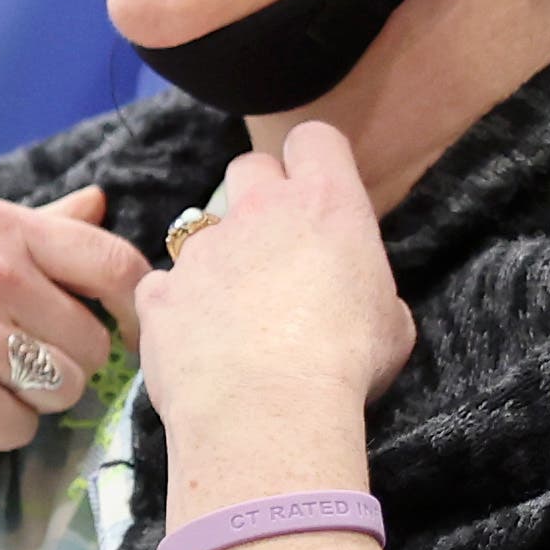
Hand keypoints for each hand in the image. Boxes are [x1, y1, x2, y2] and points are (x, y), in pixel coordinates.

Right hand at [0, 188, 145, 457]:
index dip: (131, 310)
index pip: (114, 265)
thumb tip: (101, 200)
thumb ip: (31, 224)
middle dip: (64, 366)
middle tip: (9, 366)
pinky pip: (16, 431)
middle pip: (92, 344)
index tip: (117, 334)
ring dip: (29, 402)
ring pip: (62, 392)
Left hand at [134, 122, 412, 443]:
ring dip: (216, 261)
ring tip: (232, 317)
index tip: (316, 190)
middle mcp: (258, 211)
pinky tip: (195, 345)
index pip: (315, 138)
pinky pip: (162, 286)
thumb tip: (348, 293)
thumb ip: (363, 285)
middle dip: (258, 196)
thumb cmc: (346, 365)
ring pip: (200, 232)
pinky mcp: (158, 291)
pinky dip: (175, 308)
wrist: (268, 411)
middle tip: (273, 249)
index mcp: (326, 205)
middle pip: (248, 167)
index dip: (313, 160)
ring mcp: (200, 250)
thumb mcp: (390, 320)